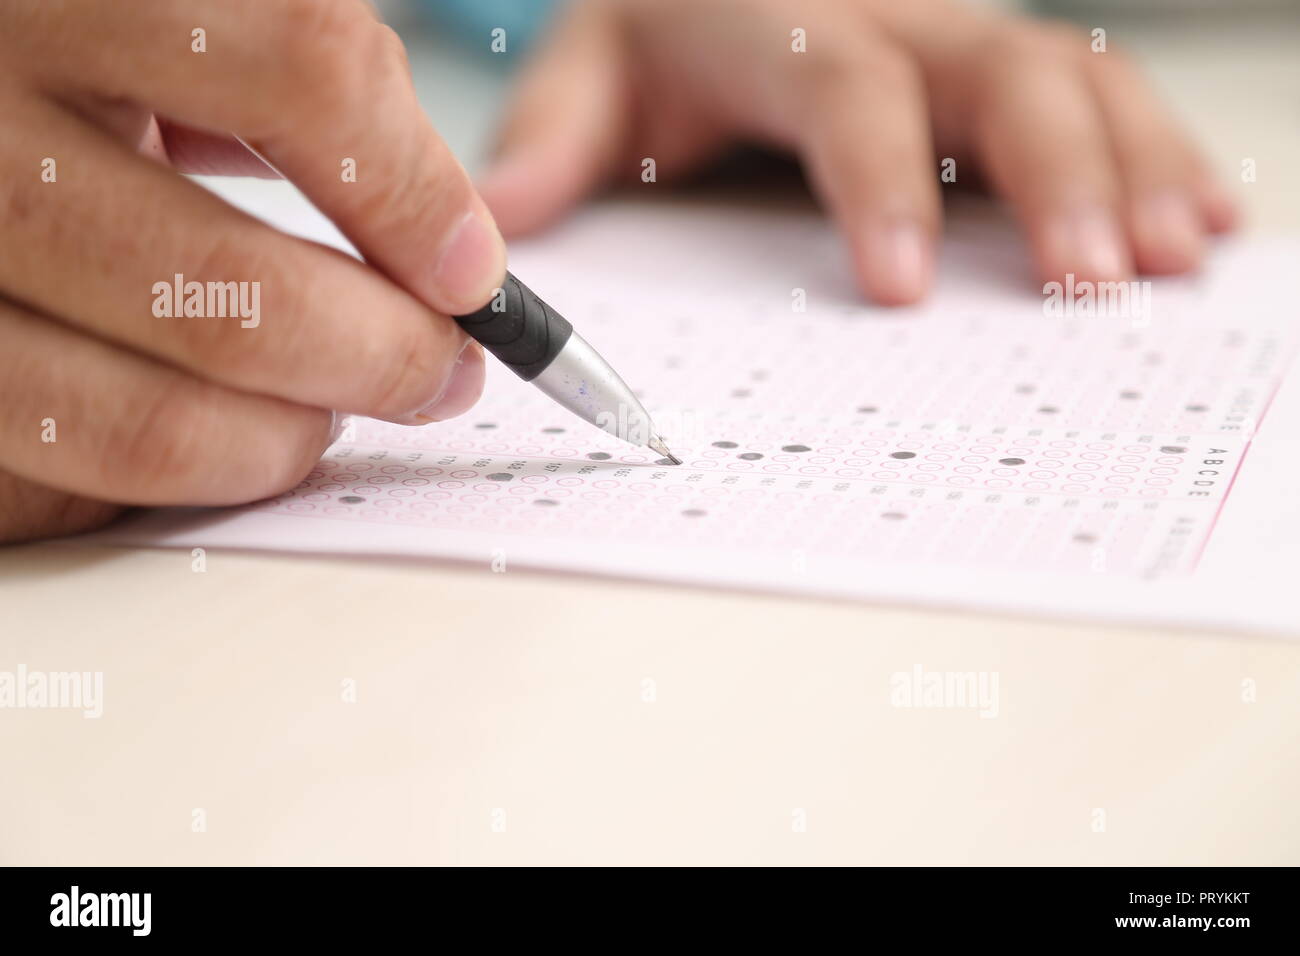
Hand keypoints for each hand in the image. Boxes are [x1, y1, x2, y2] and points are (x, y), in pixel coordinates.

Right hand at [0, 0, 505, 542]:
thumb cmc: (75, 51)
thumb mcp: (181, 15)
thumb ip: (306, 89)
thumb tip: (448, 255)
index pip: (308, 74)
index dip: (417, 193)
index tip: (471, 271)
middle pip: (236, 294)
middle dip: (384, 358)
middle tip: (438, 371)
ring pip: (154, 423)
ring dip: (288, 439)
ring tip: (329, 409)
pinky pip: (70, 488)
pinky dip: (182, 475)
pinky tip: (216, 427)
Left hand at [479, 0, 1236, 304]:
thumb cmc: (659, 32)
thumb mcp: (593, 73)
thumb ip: (554, 139)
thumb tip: (492, 217)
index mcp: (785, 23)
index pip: (846, 89)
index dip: (880, 182)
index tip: (901, 287)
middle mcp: (895, 20)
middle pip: (998, 75)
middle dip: (1057, 176)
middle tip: (1089, 282)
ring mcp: (961, 37)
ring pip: (1073, 78)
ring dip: (1132, 167)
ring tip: (1174, 259)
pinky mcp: (999, 61)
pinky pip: (1100, 92)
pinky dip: (1157, 153)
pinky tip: (1203, 216)